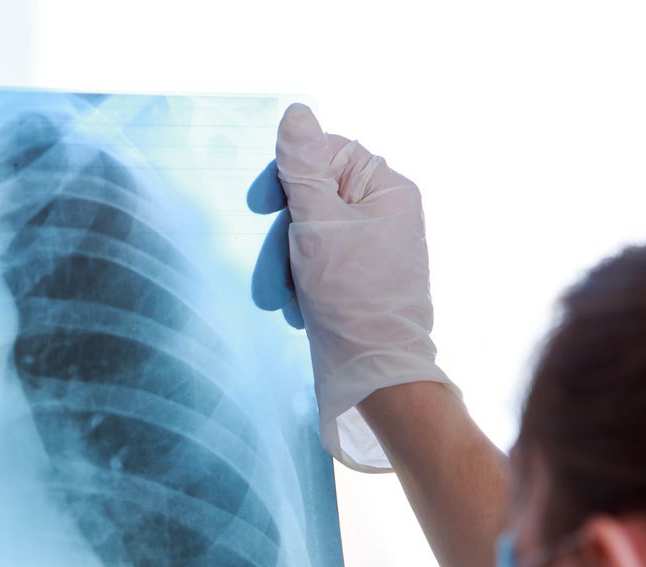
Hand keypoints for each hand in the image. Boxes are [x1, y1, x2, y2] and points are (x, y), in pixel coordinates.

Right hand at [248, 103, 458, 471]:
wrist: (376, 375)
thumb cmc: (352, 298)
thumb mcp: (317, 224)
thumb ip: (302, 167)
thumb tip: (297, 112)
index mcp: (386, 190)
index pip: (325, 155)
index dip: (287, 177)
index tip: (260, 206)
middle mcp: (383, 214)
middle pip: (311, 199)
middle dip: (283, 238)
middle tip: (272, 274)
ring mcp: (371, 249)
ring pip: (306, 236)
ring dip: (286, 267)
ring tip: (281, 302)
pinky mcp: (357, 280)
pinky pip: (316, 266)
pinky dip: (300, 285)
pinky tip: (298, 311)